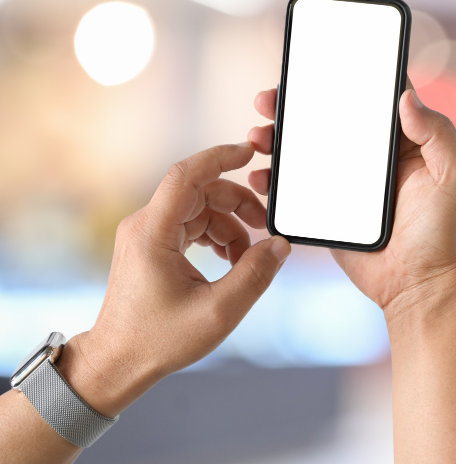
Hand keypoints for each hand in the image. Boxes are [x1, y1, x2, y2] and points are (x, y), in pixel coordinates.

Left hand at [58, 143, 290, 416]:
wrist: (118, 361)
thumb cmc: (159, 339)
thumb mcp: (219, 311)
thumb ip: (255, 275)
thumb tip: (280, 245)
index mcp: (153, 233)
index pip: (186, 175)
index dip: (220, 157)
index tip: (250, 152)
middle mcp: (145, 226)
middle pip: (200, 191)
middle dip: (238, 203)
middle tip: (265, 226)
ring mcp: (146, 235)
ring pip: (199, 208)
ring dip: (230, 224)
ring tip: (250, 255)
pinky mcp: (152, 246)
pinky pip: (191, 224)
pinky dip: (217, 235)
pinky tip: (232, 260)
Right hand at [246, 83, 455, 315]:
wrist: (420, 287)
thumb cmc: (446, 234)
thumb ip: (438, 134)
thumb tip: (406, 96)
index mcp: (407, 143)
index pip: (375, 100)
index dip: (347, 77)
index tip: (317, 65)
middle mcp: (375, 159)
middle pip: (330, 119)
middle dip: (297, 105)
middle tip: (268, 99)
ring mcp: (349, 184)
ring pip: (307, 150)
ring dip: (278, 138)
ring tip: (257, 136)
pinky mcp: (329, 210)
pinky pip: (297, 188)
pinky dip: (274, 178)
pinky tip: (260, 174)